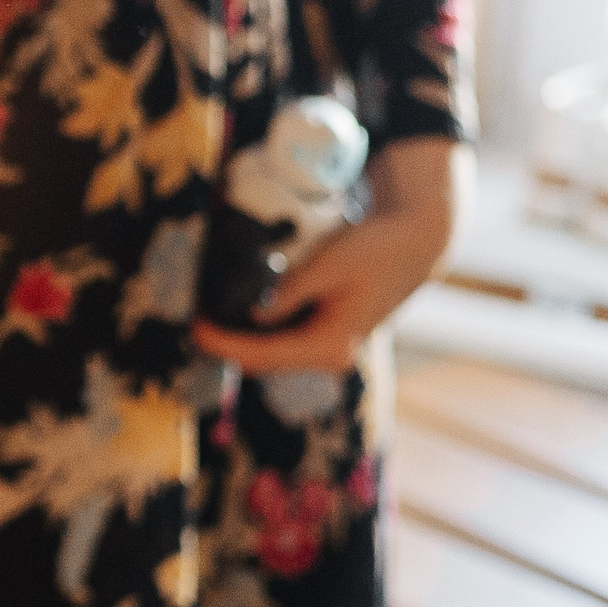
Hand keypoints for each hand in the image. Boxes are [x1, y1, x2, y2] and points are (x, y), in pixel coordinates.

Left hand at [193, 136, 465, 374]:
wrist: (414, 244)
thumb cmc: (374, 250)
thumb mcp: (326, 265)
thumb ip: (288, 293)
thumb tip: (252, 316)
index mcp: (332, 344)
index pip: (263, 354)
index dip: (223, 343)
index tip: (194, 327)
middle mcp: (332, 355)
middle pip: (264, 362)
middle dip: (227, 345)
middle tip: (193, 322)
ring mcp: (332, 348)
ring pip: (273, 355)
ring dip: (241, 341)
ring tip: (207, 317)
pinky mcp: (329, 335)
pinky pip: (286, 342)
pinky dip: (259, 332)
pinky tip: (236, 315)